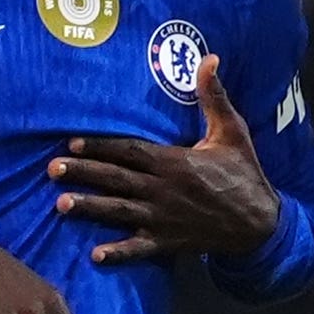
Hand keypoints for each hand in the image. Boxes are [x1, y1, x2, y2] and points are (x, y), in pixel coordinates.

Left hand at [54, 59, 281, 268]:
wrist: (260, 223)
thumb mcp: (232, 131)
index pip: (130, 151)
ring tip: (61, 205)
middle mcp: (163, 190)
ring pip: (120, 211)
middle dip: (84, 173)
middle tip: (52, 169)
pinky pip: (140, 249)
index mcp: (175, 162)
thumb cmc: (244, 173)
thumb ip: (214, 97)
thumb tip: (209, 58)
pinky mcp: (169, 242)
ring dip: (90, 208)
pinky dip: (119, 253)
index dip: (100, 146)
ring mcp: (164, 218)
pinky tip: (96, 256)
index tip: (72, 142)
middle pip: (116, 179)